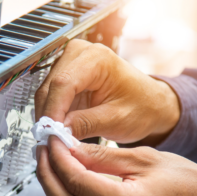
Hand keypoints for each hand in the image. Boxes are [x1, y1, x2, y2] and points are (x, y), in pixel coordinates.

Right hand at [35, 39, 179, 142]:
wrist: (149, 103)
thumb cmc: (142, 106)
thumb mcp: (116, 119)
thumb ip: (85, 124)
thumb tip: (56, 132)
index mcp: (97, 58)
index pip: (64, 83)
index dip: (53, 111)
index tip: (50, 134)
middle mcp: (81, 54)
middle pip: (51, 87)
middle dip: (49, 116)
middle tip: (51, 141)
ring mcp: (72, 64)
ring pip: (47, 92)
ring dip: (49, 116)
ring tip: (55, 138)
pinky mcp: (69, 77)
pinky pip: (52, 97)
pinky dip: (53, 114)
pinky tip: (59, 129)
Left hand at [36, 136, 196, 195]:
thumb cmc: (188, 183)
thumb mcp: (144, 159)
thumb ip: (102, 156)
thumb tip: (70, 149)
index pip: (76, 181)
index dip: (58, 157)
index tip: (52, 139)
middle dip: (47, 172)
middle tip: (44, 148)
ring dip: (54, 185)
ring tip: (51, 159)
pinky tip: (67, 178)